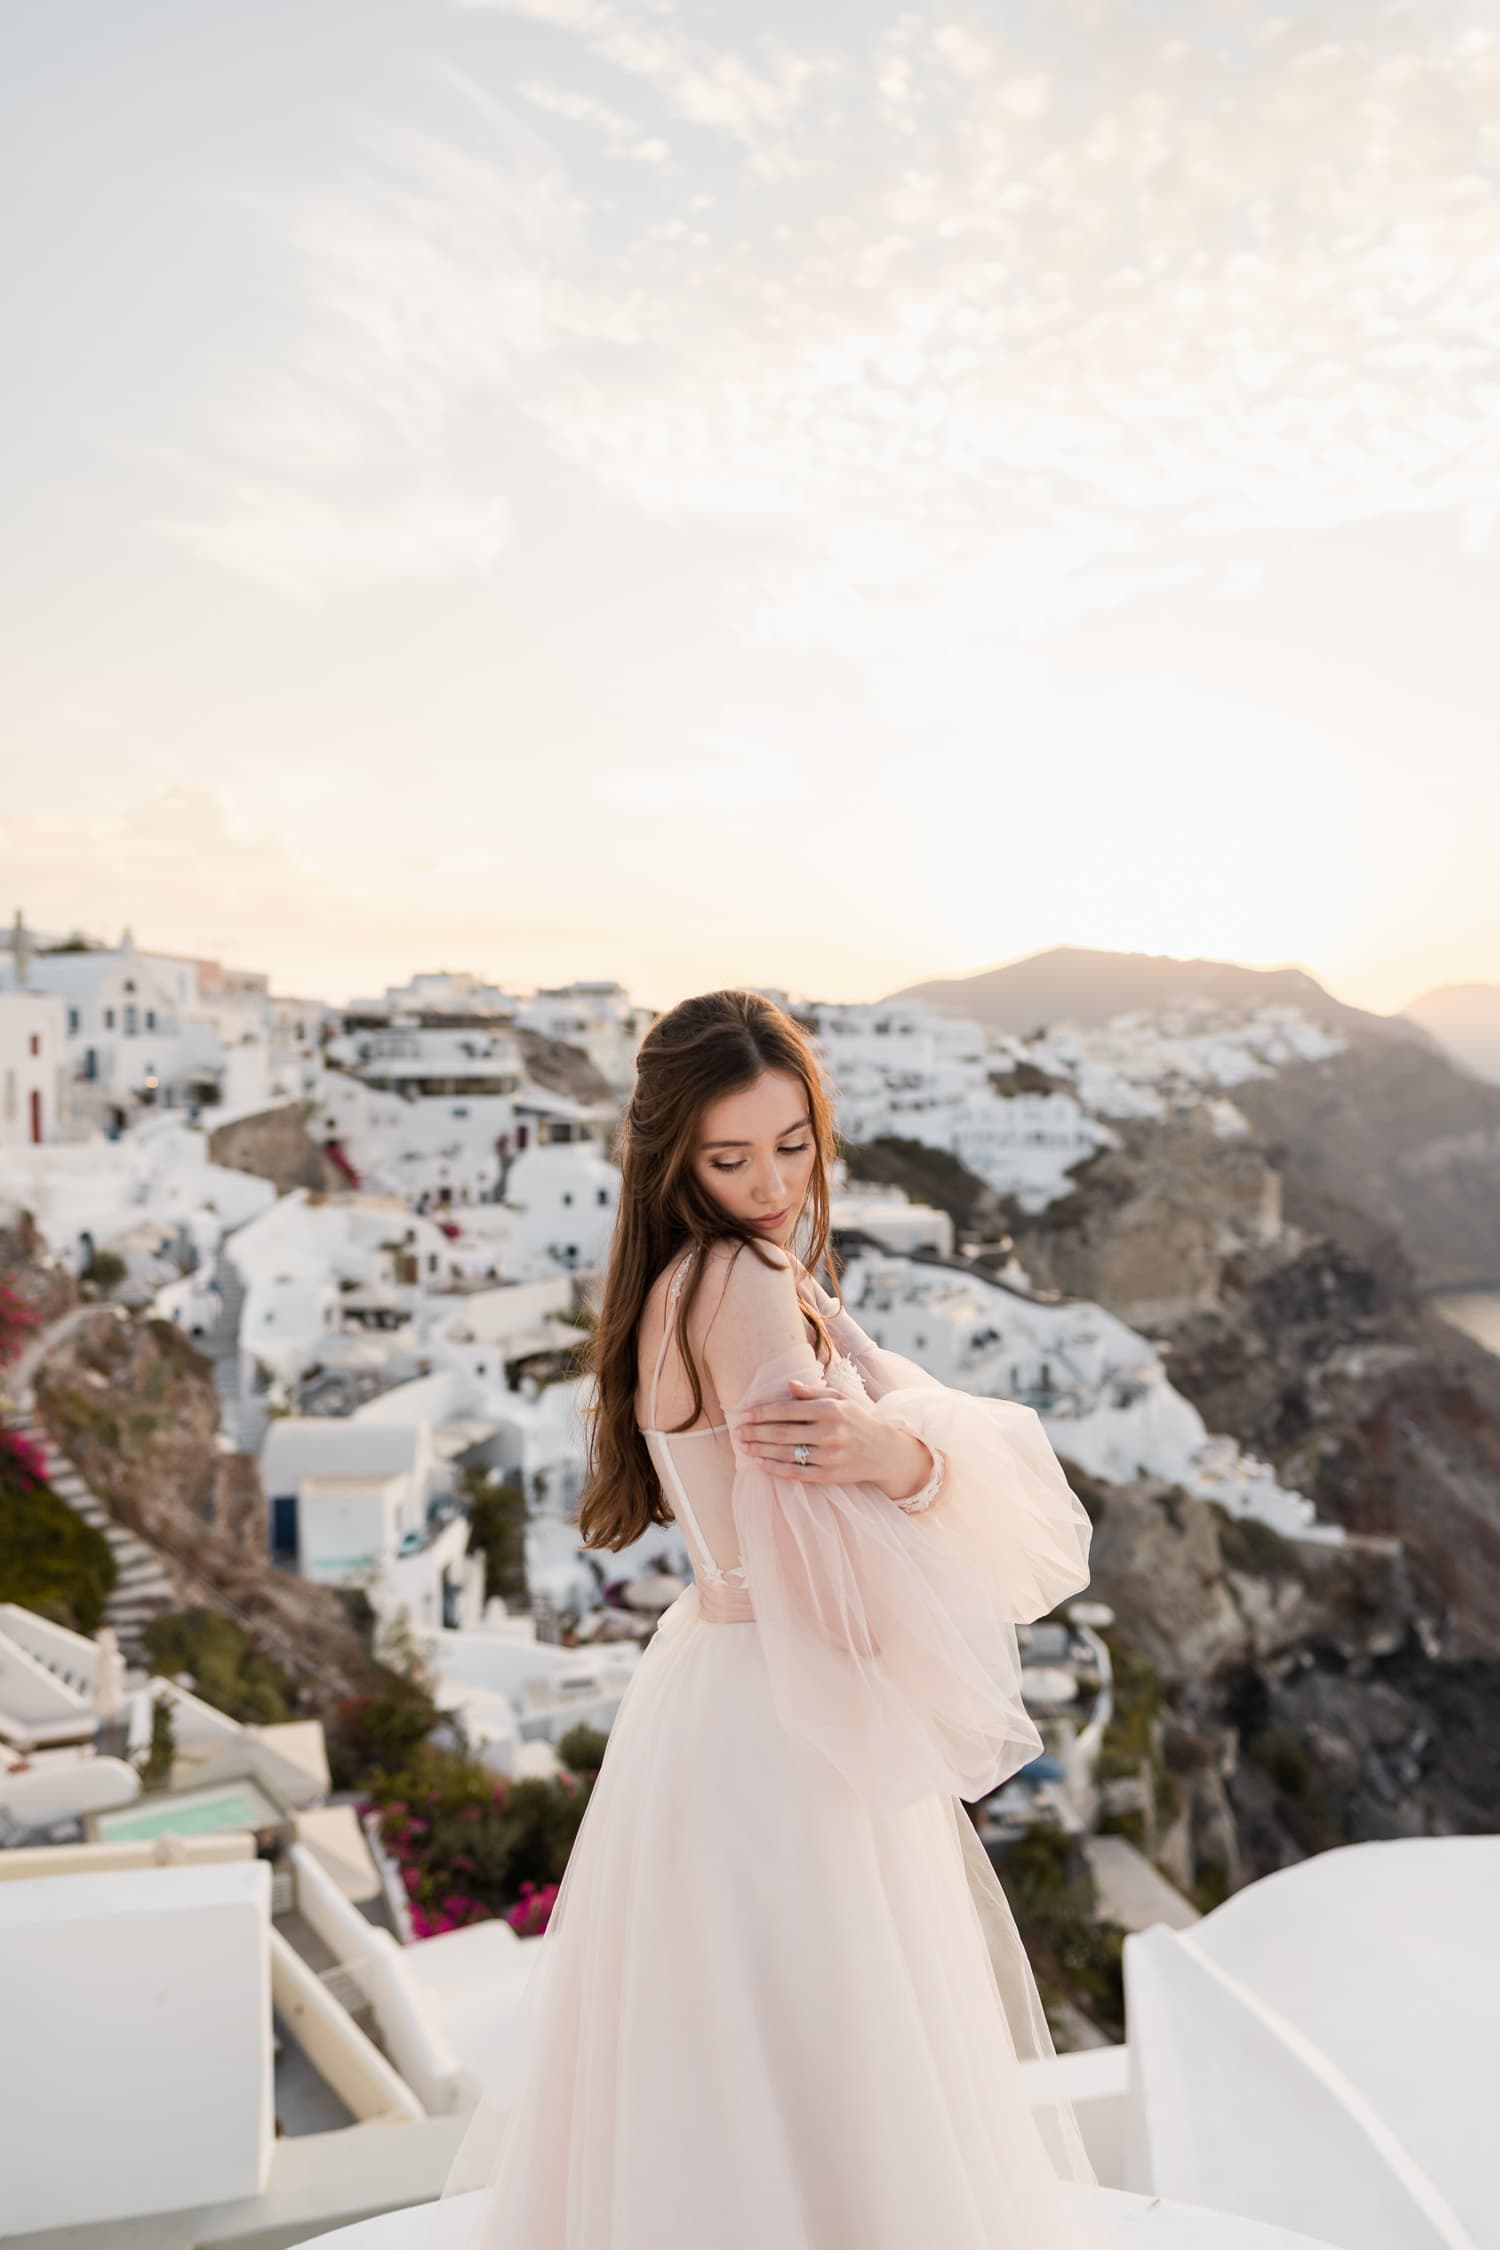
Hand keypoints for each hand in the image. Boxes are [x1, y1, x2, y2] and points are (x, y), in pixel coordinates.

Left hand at [734, 1375, 932, 1497]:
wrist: (884, 1450)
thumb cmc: (857, 1419)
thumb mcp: (840, 1398)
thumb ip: (814, 1392)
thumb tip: (788, 1384)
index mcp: (831, 1409)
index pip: (788, 1410)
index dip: (762, 1412)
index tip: (744, 1414)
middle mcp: (830, 1432)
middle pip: (782, 1433)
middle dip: (755, 1432)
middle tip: (737, 1432)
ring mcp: (830, 1456)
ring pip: (786, 1454)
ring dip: (760, 1451)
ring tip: (743, 1447)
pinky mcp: (829, 1475)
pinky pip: (796, 1473)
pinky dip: (776, 1469)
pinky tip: (761, 1463)